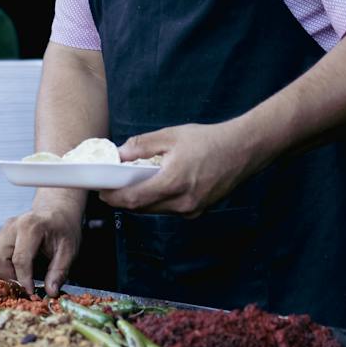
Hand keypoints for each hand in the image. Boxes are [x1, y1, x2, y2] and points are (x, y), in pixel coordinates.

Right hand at [0, 193, 84, 297]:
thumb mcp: (69, 251)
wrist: (57, 212)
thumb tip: (50, 292)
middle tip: (25, 282)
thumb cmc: (64, 229)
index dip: (24, 280)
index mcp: (30, 227)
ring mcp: (2, 231)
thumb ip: (59, 272)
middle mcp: (11, 227)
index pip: (19, 259)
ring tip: (20, 275)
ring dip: (1, 274)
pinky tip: (15, 269)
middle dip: (9, 277)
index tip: (31, 292)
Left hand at [101, 121, 258, 216]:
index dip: (114, 197)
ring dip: (140, 201)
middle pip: (142, 208)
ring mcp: (192, 209)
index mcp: (174, 182)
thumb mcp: (172, 136)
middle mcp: (183, 202)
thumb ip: (142, 146)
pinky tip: (153, 187)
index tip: (101, 192)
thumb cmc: (210, 140)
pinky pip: (169, 209)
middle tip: (110, 189)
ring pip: (155, 210)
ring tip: (129, 186)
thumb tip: (119, 154)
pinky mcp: (198, 210)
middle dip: (123, 200)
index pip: (134, 199)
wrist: (244, 149)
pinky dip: (157, 201)